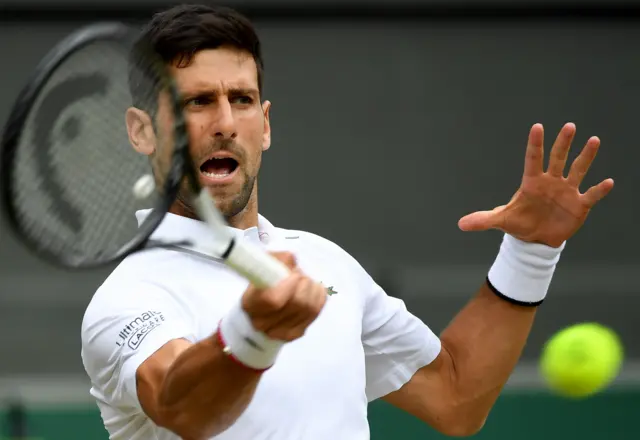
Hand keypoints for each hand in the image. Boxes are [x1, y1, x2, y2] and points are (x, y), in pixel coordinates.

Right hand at [241, 252, 326, 341]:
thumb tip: (291, 259)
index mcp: (250, 303)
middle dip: (304, 283)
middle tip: (300, 274)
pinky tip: (312, 290)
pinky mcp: (295, 333)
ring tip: (305, 281)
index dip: (289, 284)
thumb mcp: (266, 263)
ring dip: (312, 289)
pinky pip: (316, 313)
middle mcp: (262, 322)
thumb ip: (278, 260)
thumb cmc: (265, 279)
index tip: (294, 273)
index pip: (273, 300)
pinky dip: (318, 297)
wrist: (266, 301)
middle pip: (297, 303)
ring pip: (309, 308)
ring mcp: (280, 332)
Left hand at [457, 123, 613, 246]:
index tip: (537, 126)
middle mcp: (551, 181)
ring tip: (593, 140)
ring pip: (578, 169)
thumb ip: (483, 220)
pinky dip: (599, 190)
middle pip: (558, 158)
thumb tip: (460, 224)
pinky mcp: (579, 205)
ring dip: (586, 157)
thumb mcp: (501, 221)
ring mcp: (566, 191)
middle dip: (563, 143)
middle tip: (569, 126)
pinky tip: (608, 182)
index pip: (533, 159)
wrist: (537, 239)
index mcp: (532, 182)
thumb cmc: (520, 223)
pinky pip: (591, 194)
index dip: (535, 144)